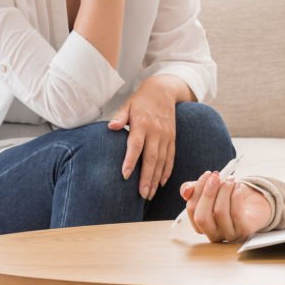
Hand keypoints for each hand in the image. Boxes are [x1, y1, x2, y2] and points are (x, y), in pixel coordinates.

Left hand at [107, 76, 187, 199]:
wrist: (164, 91)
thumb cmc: (141, 100)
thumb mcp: (128, 105)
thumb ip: (120, 117)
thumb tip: (111, 127)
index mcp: (142, 124)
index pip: (136, 145)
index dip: (130, 160)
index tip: (125, 175)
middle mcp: (156, 132)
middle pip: (151, 158)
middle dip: (146, 178)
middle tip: (142, 194)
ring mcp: (166, 136)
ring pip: (162, 161)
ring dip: (156, 179)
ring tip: (150, 194)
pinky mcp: (172, 139)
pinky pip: (171, 157)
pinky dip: (167, 171)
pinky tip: (162, 183)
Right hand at [180, 170, 272, 241]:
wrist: (254, 207)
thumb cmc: (228, 199)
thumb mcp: (210, 191)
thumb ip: (194, 189)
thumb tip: (186, 190)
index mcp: (201, 225)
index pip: (191, 210)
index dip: (197, 190)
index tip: (207, 174)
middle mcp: (213, 233)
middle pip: (202, 217)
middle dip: (208, 193)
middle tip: (216, 176)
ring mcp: (228, 234)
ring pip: (220, 212)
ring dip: (224, 190)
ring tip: (231, 179)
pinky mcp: (244, 231)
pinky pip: (236, 212)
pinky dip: (236, 194)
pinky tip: (239, 187)